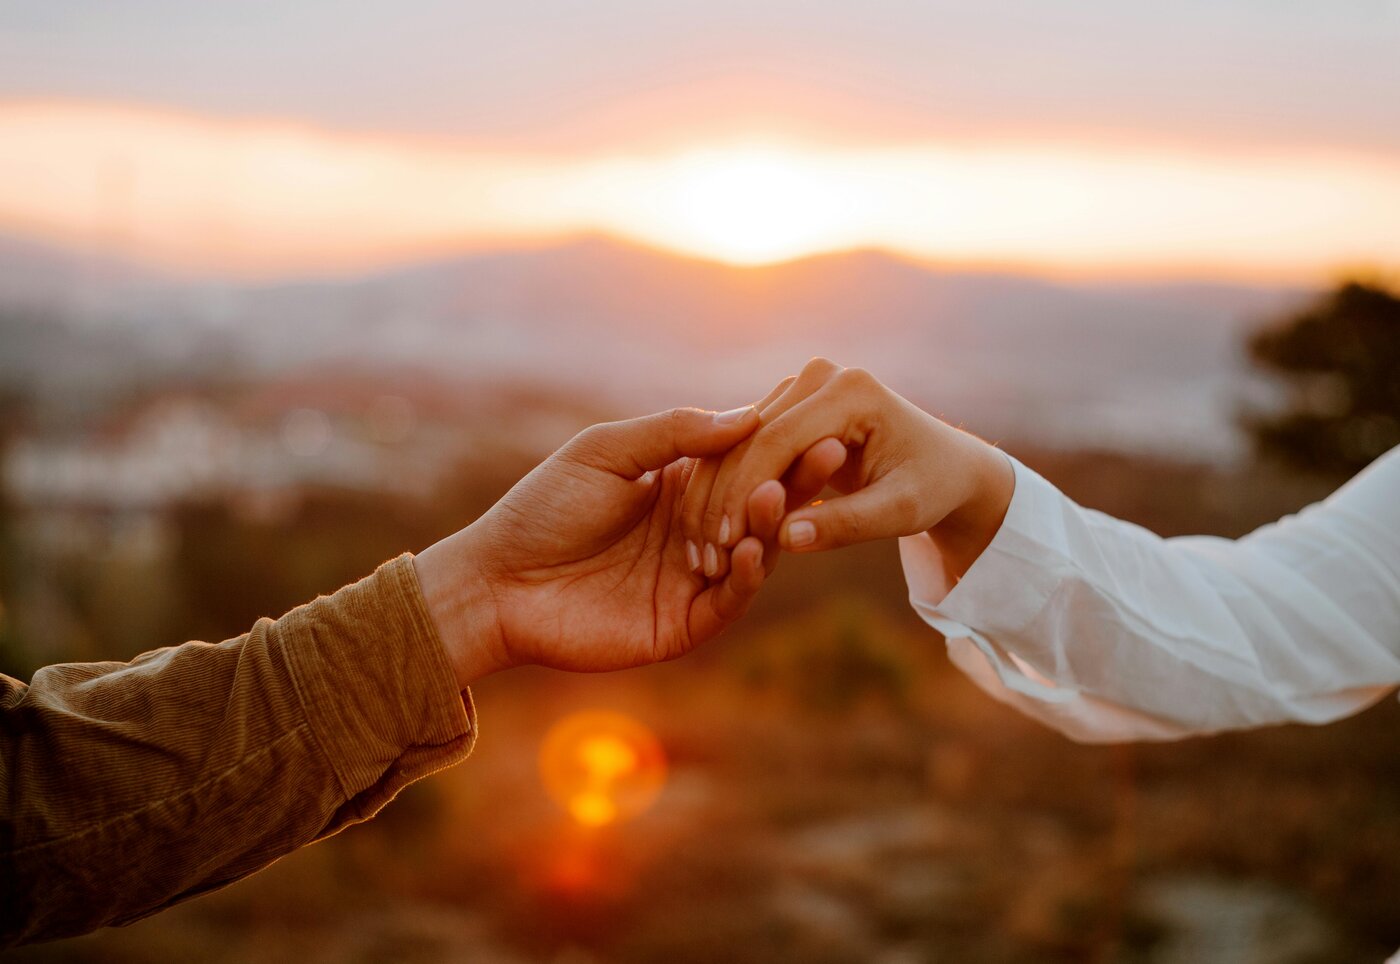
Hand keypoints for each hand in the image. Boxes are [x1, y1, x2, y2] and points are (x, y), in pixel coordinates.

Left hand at [413, 406, 795, 686]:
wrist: (496, 583)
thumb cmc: (542, 510)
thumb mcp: (604, 454)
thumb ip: (672, 433)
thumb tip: (748, 416)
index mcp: (680, 486)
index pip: (745, 461)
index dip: (779, 442)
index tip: (813, 415)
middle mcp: (697, 531)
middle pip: (761, 505)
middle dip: (795, 481)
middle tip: (828, 452)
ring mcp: (693, 579)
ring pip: (755, 552)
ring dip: (772, 525)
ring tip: (780, 494)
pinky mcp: (683, 624)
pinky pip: (730, 600)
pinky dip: (747, 576)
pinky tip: (754, 549)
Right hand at [696, 358, 1014, 576]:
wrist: (945, 466)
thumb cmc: (931, 489)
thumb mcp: (900, 513)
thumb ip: (846, 524)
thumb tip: (786, 540)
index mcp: (851, 390)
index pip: (779, 439)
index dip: (747, 491)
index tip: (727, 541)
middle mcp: (821, 376)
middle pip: (750, 437)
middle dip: (724, 496)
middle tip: (706, 552)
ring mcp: (801, 386)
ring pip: (737, 441)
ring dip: (715, 493)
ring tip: (705, 547)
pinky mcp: (789, 404)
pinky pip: (744, 445)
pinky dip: (726, 486)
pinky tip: (713, 528)